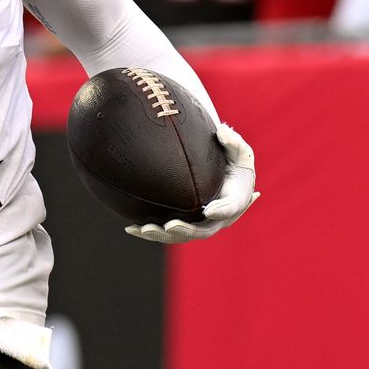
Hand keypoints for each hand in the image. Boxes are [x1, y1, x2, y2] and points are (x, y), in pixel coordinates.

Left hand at [126, 124, 258, 243]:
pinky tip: (130, 228)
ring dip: (163, 235)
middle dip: (186, 230)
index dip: (221, 212)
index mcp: (236, 201)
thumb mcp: (237, 149)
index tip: (208, 210)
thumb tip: (222, 132)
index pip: (230, 209)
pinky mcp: (184, 223)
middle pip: (203, 230)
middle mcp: (219, 218)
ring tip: (144, 229)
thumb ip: (232, 141)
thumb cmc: (229, 158)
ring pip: (182, 236)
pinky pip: (167, 232)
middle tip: (170, 225)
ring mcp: (200, 223)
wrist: (222, 171)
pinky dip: (149, 232)